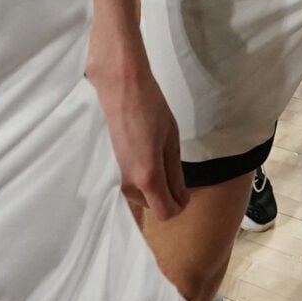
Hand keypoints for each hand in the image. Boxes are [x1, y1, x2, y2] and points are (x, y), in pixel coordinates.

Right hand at [87, 40, 186, 219]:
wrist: (120, 88)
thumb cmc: (151, 109)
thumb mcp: (171, 141)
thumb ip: (175, 173)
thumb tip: (181, 196)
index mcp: (148, 177)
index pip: (166, 212)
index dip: (181, 204)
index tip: (186, 188)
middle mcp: (130, 183)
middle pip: (154, 207)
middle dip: (168, 196)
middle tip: (175, 170)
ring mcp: (119, 175)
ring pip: (143, 198)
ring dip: (156, 189)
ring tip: (163, 161)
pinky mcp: (115, 167)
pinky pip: (134, 185)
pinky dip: (146, 180)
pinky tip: (151, 156)